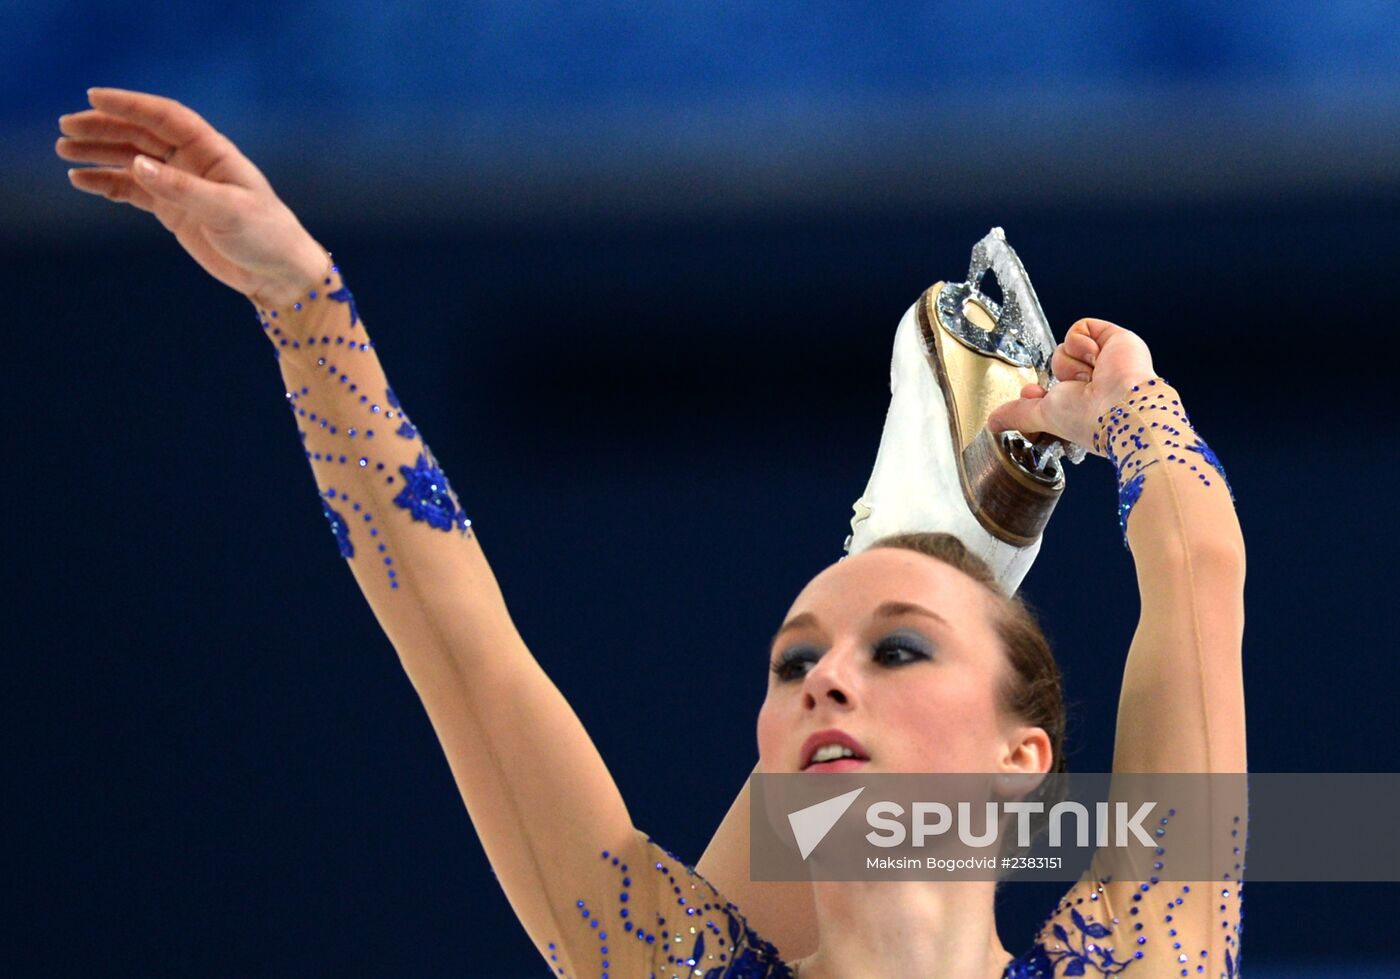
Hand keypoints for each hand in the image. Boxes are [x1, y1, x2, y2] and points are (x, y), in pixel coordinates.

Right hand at [56, 87, 328, 307]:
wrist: (278, 275)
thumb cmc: (266, 236)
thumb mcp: (228, 212)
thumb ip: (183, 189)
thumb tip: (138, 165)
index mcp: (212, 152)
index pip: (166, 117)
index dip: (131, 104)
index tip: (93, 96)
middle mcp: (194, 163)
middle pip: (141, 135)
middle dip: (104, 128)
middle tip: (66, 128)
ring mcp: (181, 186)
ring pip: (132, 160)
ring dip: (99, 153)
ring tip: (64, 152)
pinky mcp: (174, 211)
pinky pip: (133, 191)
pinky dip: (107, 184)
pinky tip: (82, 181)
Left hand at [986, 318, 1156, 455]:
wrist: (1121, 406)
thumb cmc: (1087, 418)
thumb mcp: (1042, 416)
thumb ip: (1018, 415)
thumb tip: (992, 423)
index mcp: (1081, 402)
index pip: (1050, 388)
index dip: (1039, 390)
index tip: (1035, 394)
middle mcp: (1094, 381)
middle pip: (1057, 364)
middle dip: (1062, 375)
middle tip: (1077, 388)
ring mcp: (1105, 359)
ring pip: (1065, 347)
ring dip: (1073, 363)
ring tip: (1093, 377)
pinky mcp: (1115, 339)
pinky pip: (1081, 328)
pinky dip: (1083, 343)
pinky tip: (1098, 359)